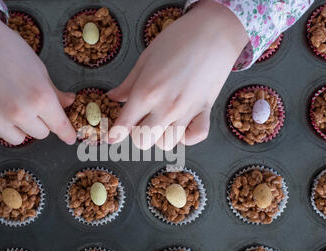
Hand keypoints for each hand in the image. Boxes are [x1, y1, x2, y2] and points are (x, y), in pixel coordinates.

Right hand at [0, 11, 75, 148]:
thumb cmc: (9, 50)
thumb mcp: (39, 70)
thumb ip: (54, 92)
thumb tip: (69, 102)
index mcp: (41, 98)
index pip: (60, 127)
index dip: (67, 133)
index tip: (70, 138)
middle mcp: (20, 112)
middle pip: (40, 134)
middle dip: (38, 121)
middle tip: (26, 103)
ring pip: (17, 140)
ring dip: (16, 128)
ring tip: (7, 106)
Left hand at [107, 0, 247, 149]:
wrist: (214, 31)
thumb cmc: (178, 39)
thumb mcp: (145, 58)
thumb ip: (128, 84)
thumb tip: (113, 97)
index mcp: (146, 92)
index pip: (124, 126)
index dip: (114, 134)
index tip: (111, 137)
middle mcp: (165, 107)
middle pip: (143, 142)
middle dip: (137, 134)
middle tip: (140, 121)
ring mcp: (186, 111)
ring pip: (167, 144)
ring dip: (160, 136)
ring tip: (161, 121)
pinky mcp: (205, 111)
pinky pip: (195, 137)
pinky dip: (187, 136)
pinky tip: (182, 125)